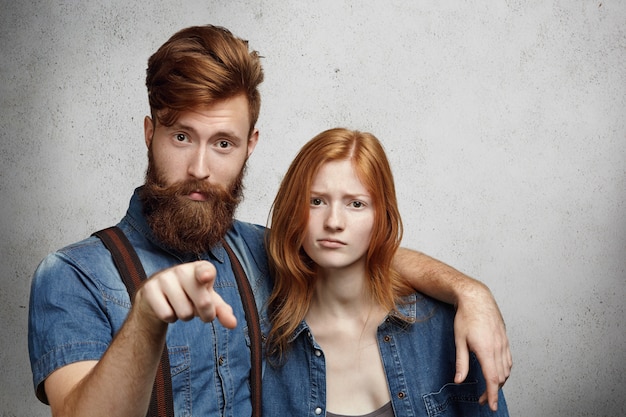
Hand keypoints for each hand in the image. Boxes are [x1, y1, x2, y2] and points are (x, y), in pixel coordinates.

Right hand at [136, 260, 236, 328]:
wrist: (158, 298)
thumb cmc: (190, 297)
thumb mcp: (209, 302)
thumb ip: (222, 311)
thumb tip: (233, 324)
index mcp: (200, 268)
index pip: (205, 270)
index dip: (205, 275)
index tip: (205, 277)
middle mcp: (181, 269)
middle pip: (202, 301)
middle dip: (205, 313)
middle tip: (200, 311)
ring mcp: (163, 278)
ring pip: (184, 313)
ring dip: (185, 315)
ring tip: (180, 306)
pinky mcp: (148, 289)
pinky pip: (167, 315)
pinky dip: (170, 317)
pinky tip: (167, 307)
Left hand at [453, 283, 511, 411]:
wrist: (476, 297)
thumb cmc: (466, 317)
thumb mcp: (459, 341)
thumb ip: (461, 363)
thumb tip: (458, 380)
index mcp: (486, 350)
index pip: (492, 379)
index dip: (492, 395)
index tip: (492, 406)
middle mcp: (498, 348)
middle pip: (500, 378)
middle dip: (493, 392)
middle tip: (483, 399)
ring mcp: (504, 343)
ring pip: (506, 370)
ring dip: (499, 382)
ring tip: (490, 388)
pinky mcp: (505, 339)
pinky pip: (509, 360)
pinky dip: (505, 371)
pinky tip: (498, 373)